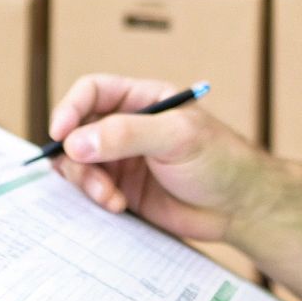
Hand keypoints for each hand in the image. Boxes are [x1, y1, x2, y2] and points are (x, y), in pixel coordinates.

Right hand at [47, 74, 265, 242]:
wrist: (241, 209)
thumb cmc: (221, 161)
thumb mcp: (177, 138)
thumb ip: (126, 135)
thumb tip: (76, 142)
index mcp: (142, 99)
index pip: (92, 92)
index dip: (70, 109)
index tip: (60, 134)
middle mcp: (127, 125)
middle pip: (77, 129)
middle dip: (76, 154)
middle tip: (89, 176)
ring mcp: (122, 159)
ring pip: (78, 162)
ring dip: (85, 180)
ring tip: (109, 197)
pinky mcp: (122, 189)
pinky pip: (89, 189)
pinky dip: (94, 197)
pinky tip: (117, 206)